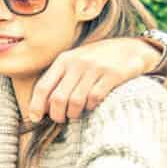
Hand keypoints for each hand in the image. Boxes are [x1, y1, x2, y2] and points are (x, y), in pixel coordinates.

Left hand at [29, 37, 160, 122]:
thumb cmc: (97, 60)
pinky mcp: (113, 75)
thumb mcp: (75, 63)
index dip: (36, 105)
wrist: (132, 48)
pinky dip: (91, 107)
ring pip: (75, 101)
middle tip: (61, 119)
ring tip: (76, 114)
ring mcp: (95, 68)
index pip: (43, 86)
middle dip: (57, 114)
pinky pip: (95, 98)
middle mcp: (77, 63)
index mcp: (63, 60)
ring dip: (74, 114)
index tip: (35, 118)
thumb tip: (42, 107)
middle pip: (58, 98)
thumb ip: (59, 80)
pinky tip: (92, 106)